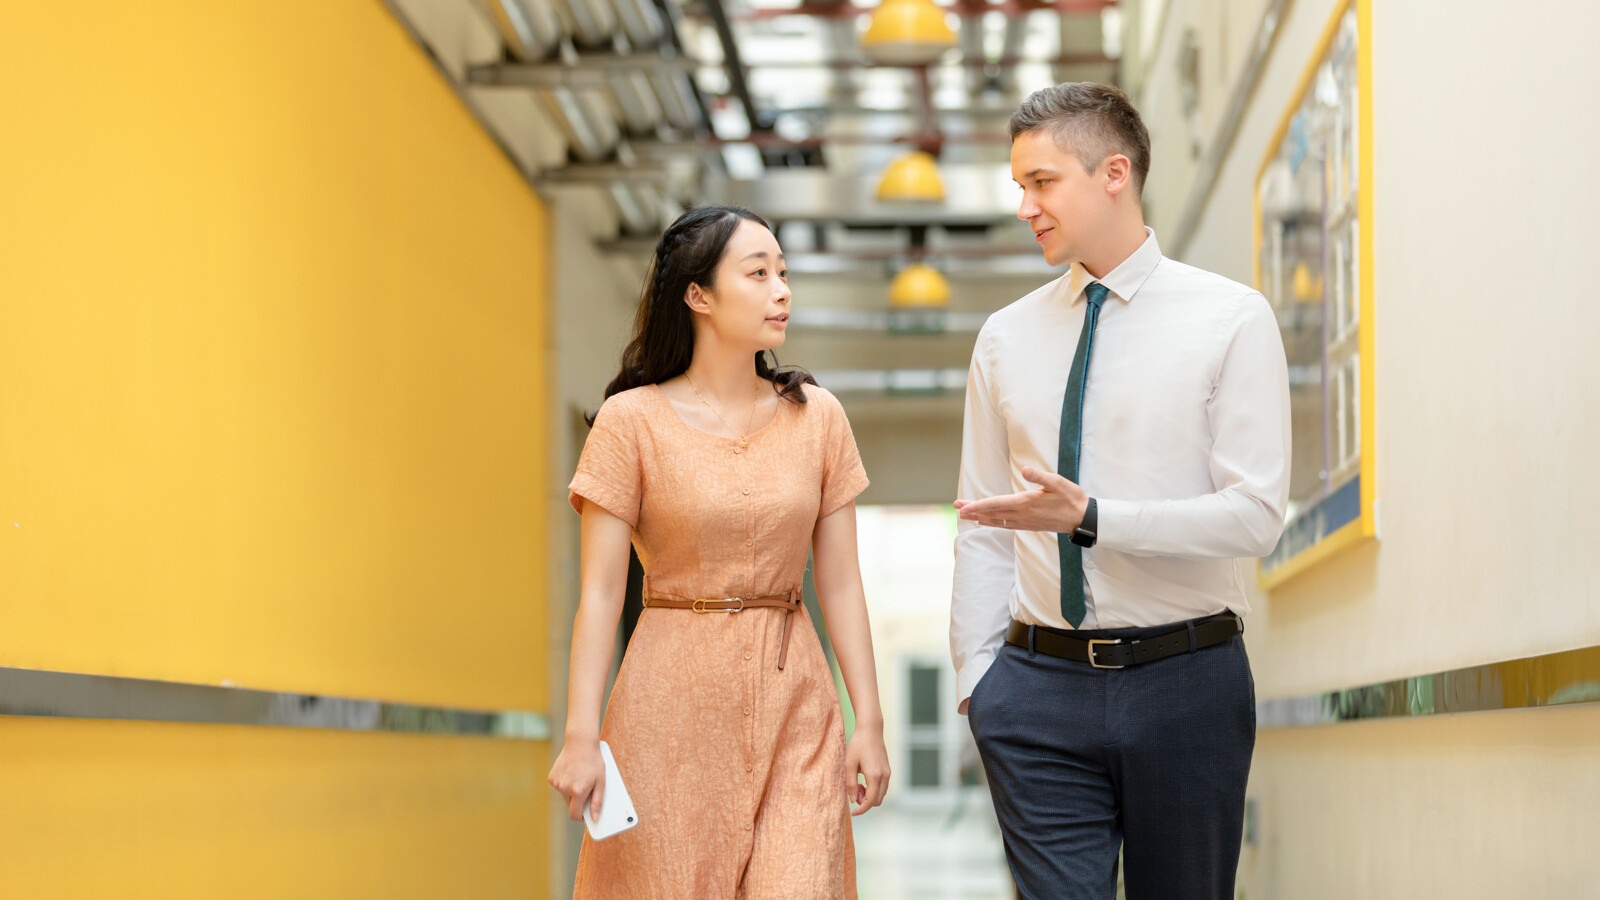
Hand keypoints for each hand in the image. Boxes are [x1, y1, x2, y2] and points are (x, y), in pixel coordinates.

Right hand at [547, 738, 605, 821]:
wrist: (580, 743)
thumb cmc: (593, 762)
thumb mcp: (601, 782)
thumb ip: (597, 802)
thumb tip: (594, 818)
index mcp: (578, 791)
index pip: (575, 815)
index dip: (581, 817)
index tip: (586, 816)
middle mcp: (565, 788)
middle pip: (570, 805)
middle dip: (578, 801)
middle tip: (587, 789)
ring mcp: (557, 783)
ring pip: (564, 795)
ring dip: (571, 792)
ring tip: (580, 778)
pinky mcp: (551, 777)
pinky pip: (559, 787)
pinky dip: (565, 783)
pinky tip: (572, 773)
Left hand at [844, 725, 890, 815]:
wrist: (871, 729)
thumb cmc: (858, 745)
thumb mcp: (849, 764)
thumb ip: (850, 784)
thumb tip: (853, 801)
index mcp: (875, 775)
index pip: (871, 801)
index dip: (861, 810)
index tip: (852, 813)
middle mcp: (884, 776)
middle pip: (878, 801)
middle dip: (865, 802)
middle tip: (853, 792)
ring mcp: (888, 773)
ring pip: (881, 795)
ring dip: (870, 796)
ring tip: (857, 785)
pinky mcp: (888, 770)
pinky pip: (882, 787)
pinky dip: (874, 790)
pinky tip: (863, 781)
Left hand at [954, 466, 1086, 532]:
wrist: (1082, 518)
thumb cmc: (1071, 498)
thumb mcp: (1058, 482)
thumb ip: (1040, 476)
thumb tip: (1025, 470)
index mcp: (1026, 503)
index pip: (996, 504)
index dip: (978, 505)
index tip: (963, 506)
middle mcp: (1022, 515)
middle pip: (991, 513)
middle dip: (973, 510)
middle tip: (956, 507)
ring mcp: (1025, 522)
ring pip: (996, 521)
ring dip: (980, 517)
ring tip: (965, 514)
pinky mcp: (1028, 525)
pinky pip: (1005, 525)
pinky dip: (992, 523)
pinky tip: (986, 522)